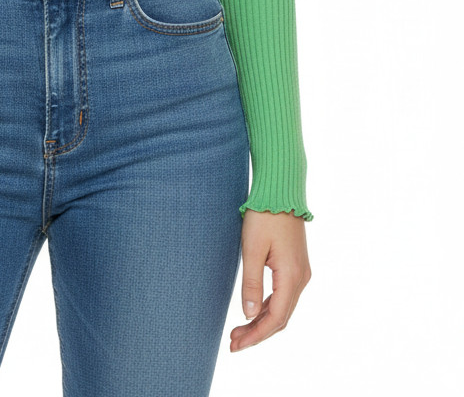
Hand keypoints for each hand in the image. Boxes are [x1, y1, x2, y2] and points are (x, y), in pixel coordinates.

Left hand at [230, 209, 310, 351]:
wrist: (281, 190)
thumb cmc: (264, 216)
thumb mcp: (252, 249)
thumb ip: (251, 283)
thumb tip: (248, 315)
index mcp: (292, 277)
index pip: (275, 318)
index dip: (256, 335)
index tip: (236, 344)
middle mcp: (301, 278)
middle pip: (280, 317)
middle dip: (257, 333)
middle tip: (233, 343)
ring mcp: (301, 272)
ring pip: (282, 308)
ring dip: (262, 322)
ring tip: (239, 331)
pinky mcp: (296, 265)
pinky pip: (284, 295)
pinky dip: (268, 307)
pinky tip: (252, 311)